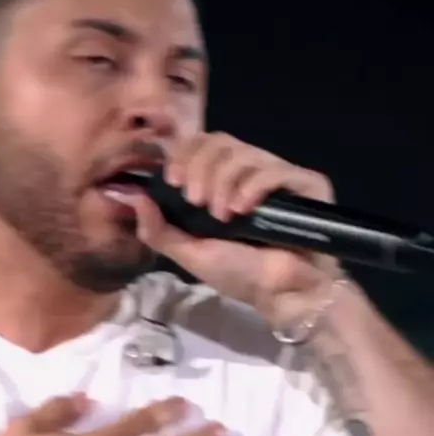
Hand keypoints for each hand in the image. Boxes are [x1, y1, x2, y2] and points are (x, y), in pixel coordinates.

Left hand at [134, 132, 341, 327]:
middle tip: (196, 201)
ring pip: (242, 152)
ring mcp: (279, 176)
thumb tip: (129, 195)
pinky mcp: (306, 183)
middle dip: (199, 168)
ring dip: (223, 181)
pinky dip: (253, 186)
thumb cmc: (240, 275)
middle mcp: (249, 173)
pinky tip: (244, 210)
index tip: (172, 181)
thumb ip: (158, 229)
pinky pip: (274, 168)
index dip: (183, 154)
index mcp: (222, 184)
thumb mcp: (190, 253)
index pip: (199, 145)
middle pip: (218, 141)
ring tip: (223, 216)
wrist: (282, 294)